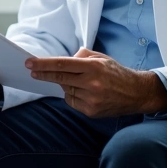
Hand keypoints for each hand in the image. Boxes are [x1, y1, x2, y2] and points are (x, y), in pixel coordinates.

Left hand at [26, 48, 166, 117]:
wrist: (136, 93)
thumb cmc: (116, 73)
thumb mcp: (101, 58)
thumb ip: (81, 56)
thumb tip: (62, 61)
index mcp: (94, 67)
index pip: (63, 64)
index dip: (44, 64)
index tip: (30, 63)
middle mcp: (92, 84)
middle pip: (60, 79)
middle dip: (43, 74)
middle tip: (31, 70)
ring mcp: (91, 99)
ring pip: (66, 91)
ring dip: (65, 85)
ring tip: (78, 81)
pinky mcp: (91, 111)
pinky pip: (72, 101)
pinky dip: (72, 95)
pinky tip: (82, 91)